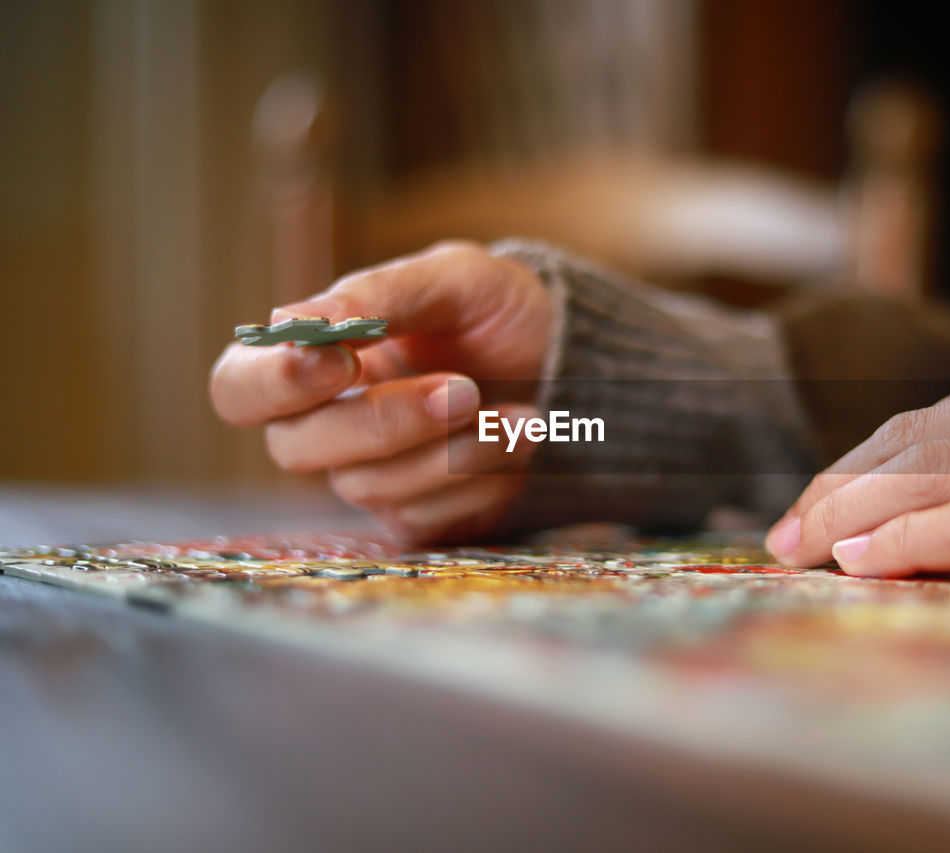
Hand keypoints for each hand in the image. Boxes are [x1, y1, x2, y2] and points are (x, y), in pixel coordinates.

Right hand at [210, 242, 551, 541]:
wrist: (575, 365)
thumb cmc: (501, 313)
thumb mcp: (455, 279)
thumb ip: (379, 294)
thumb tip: (292, 320)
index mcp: (317, 361)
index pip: (239, 389)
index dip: (274, 381)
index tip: (338, 356)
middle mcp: (330, 426)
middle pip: (295, 449)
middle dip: (385, 420)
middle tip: (465, 389)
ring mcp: (373, 478)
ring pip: (371, 487)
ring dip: (456, 449)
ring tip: (522, 412)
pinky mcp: (419, 518)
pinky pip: (422, 518)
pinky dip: (481, 478)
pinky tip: (518, 441)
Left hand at [766, 317, 949, 585]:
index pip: (949, 409)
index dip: (872, 458)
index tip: (824, 498)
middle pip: (927, 435)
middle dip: (844, 487)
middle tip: (786, 532)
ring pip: (941, 471)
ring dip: (854, 515)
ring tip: (798, 549)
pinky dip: (916, 539)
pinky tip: (862, 561)